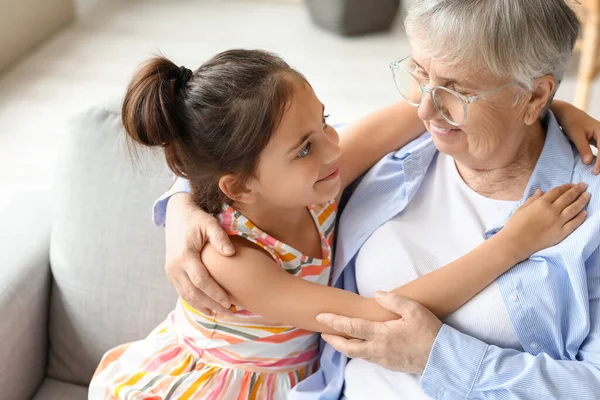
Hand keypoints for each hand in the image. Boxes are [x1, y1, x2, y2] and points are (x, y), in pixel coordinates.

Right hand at [165, 192, 234, 313]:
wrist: (177, 214)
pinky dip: (194, 301)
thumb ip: (220, 238)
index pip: (201, 281)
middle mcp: (174, 266)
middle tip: (229, 312)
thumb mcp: (210, 224)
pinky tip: (207, 307)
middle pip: (193, 293)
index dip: (215, 293)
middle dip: (211, 305)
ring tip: (220, 313)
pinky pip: (182, 291)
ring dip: (202, 306)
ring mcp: (170, 271)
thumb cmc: (197, 219)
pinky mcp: (171, 272)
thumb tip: (231, 253)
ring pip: (186, 295)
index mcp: (185, 255)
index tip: (230, 302)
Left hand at [317, 291, 442, 373]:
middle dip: (333, 340)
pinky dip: (358, 350)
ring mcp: (383, 359)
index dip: (334, 321)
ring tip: (338, 337)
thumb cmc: (429, 332)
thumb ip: (393, 300)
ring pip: (357, 355)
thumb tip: (376, 294)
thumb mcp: (413, 310)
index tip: (321, 317)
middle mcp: (378, 349)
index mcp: (381, 335)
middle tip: (324, 333)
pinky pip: (368, 358)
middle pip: (348, 348)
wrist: (443, 358)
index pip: (351, 327)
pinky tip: (359, 344)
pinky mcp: (389, 364)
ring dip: (345, 346)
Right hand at [501, 183, 589, 260]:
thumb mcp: (521, 208)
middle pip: (568, 198)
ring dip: (582, 200)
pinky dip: (580, 217)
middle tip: (584, 185)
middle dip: (577, 190)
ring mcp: (558, 222)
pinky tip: (585, 212)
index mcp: (541, 203)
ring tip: (587, 195)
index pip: (557, 192)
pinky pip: (574, 224)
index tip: (571, 184)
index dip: (565, 187)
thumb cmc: (515, 225)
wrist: (515, 242)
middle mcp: (552, 211)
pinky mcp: (560, 233)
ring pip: (574, 209)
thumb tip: (541, 191)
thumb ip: (533, 199)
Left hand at [555, 101, 599, 173]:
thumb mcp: (575, 135)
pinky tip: (596, 166)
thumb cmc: (570, 122)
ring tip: (597, 171)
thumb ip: (583, 148)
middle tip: (598, 174)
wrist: (566, 113)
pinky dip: (599, 158)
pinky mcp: (597, 139)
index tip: (596, 172)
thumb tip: (588, 163)